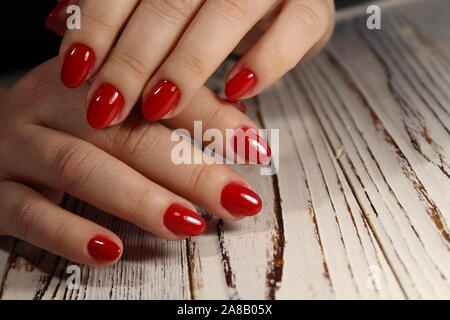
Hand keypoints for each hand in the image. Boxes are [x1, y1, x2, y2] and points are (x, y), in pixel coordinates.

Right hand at [0, 58, 267, 265]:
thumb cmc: (64, 124)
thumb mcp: (114, 106)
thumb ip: (170, 112)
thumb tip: (238, 128)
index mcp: (92, 77)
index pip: (159, 91)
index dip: (212, 118)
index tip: (255, 148)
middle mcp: (54, 104)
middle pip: (129, 134)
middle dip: (190, 170)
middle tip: (237, 199)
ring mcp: (20, 146)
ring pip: (82, 169)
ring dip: (140, 199)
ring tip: (188, 224)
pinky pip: (29, 213)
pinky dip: (70, 233)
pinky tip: (109, 249)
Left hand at [46, 0, 334, 127]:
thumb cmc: (211, 2)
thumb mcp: (165, 0)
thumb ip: (117, 6)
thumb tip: (60, 21)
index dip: (99, 25)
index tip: (76, 71)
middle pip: (170, 1)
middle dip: (134, 58)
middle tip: (109, 106)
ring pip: (228, 12)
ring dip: (188, 64)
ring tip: (159, 105)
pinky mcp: (312, 8)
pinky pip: (293, 31)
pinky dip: (265, 62)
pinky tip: (236, 92)